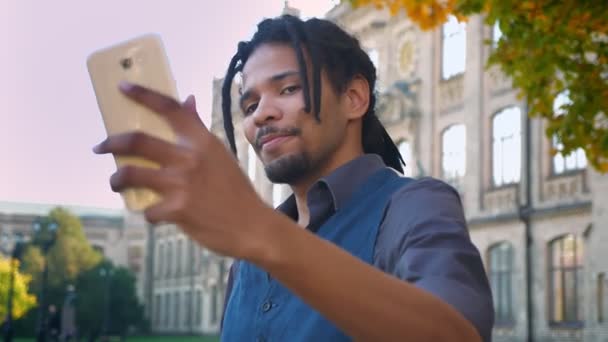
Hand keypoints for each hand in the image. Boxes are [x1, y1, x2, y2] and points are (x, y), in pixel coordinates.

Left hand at [93, 82, 274, 258]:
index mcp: (202, 141)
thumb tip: (188, 101)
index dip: (143, 95)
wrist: (251, 226)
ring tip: (116, 182)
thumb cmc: (234, 190)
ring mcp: (182, 184)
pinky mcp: (176, 210)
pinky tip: (157, 214)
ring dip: (116, 179)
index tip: (122, 87)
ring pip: (130, 175)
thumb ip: (199, 130)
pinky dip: (148, 212)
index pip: (170, 108)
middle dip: (111, 143)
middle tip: (101, 147)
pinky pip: (147, 209)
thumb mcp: (220, 155)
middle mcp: (190, 158)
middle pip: (137, 141)